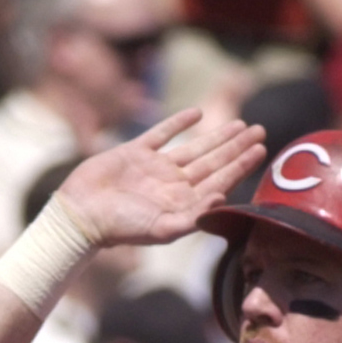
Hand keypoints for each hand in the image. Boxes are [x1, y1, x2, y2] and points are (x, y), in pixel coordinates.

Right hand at [53, 107, 264, 248]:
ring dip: (217, 137)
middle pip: (213, 163)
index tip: (260, 150)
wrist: (81, 214)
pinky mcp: (135, 153)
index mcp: (181, 203)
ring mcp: (154, 168)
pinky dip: (178, 123)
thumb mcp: (160, 228)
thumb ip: (193, 216)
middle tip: (261, 131)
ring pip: (194, 148)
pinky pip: (161, 134)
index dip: (240, 166)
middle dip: (237, 148)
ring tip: (241, 125)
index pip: (219, 181)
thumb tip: (223, 198)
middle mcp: (172, 185)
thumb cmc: (119, 227)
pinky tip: (196, 114)